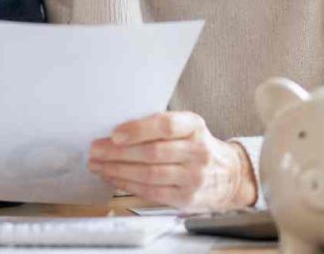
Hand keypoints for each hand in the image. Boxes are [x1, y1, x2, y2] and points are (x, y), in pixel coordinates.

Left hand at [87, 111, 256, 211]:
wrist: (228, 176)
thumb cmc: (195, 146)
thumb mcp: (186, 128)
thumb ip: (157, 126)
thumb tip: (115, 130)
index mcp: (195, 126)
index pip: (166, 126)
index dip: (138, 130)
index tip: (114, 134)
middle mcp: (197, 152)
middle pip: (152, 152)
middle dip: (118, 153)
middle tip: (96, 150)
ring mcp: (193, 177)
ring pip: (149, 174)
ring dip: (118, 170)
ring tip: (98, 165)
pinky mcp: (187, 198)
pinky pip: (151, 192)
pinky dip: (128, 185)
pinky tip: (113, 178)